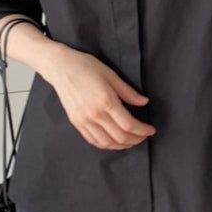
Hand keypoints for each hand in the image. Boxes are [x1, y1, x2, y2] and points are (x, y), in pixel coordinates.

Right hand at [41, 43, 156, 149]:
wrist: (61, 67)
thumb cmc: (85, 66)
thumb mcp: (110, 74)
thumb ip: (128, 92)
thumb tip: (144, 102)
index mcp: (106, 101)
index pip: (129, 124)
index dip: (142, 130)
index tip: (151, 130)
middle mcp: (94, 114)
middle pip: (119, 137)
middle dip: (135, 139)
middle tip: (143, 136)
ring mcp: (83, 120)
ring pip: (106, 143)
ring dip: (122, 145)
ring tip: (131, 141)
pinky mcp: (76, 122)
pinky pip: (93, 140)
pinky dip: (106, 144)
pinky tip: (114, 141)